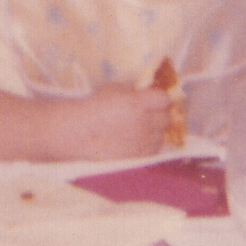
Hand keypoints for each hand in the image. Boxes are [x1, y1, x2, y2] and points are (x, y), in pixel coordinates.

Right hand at [52, 84, 172, 158]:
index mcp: (138, 103)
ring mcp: (141, 142)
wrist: (79, 131)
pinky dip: (151, 143)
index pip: (165, 99)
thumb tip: (149, 92)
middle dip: (160, 113)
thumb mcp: (116, 89)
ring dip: (156, 130)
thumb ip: (136, 91)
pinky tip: (140, 139)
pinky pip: (153, 149)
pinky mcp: (136, 156)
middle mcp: (143, 123)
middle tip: (151, 111)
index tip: (156, 97)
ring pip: (161, 135)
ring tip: (144, 126)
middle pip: (166, 118)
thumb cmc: (94, 106)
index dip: (161, 97)